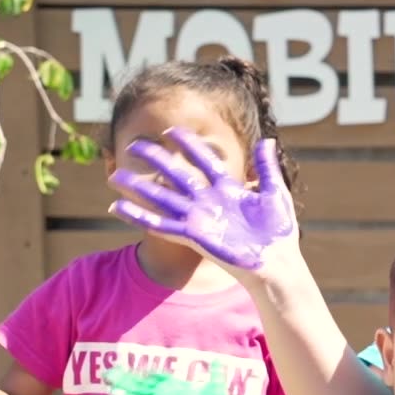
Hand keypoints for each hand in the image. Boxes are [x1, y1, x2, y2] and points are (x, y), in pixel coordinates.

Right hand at [105, 366, 234, 394]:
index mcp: (175, 388)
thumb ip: (215, 372)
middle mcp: (166, 393)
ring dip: (122, 385)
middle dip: (125, 378)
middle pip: (141, 383)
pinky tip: (115, 393)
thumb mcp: (214, 385)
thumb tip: (218, 359)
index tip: (131, 367)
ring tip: (106, 380)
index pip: (154, 378)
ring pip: (137, 391)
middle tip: (107, 372)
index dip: (142, 372)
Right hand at [108, 131, 297, 272]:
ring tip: (114, 177)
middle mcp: (209, 202)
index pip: (203, 160)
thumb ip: (267, 167)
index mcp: (227, 190)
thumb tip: (266, 140)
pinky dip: (139, 216)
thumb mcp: (275, 194)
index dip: (188, 145)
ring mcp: (199, 218)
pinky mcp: (193, 235)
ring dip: (139, 187)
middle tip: (134, 146)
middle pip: (176, 174)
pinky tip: (118, 207)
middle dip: (156, 160)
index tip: (170, 130)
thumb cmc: (279, 232)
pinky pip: (160, 224)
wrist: (278, 263)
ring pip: (162, 198)